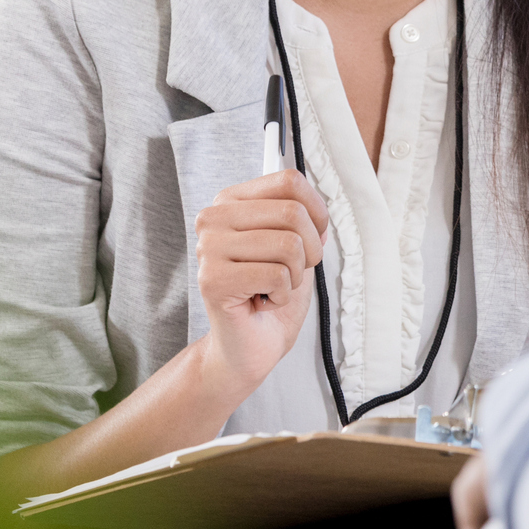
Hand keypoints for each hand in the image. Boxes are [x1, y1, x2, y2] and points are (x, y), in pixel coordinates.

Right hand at [195, 169, 329, 393]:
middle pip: (292, 212)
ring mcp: (208, 248)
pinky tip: (263, 302)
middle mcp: (213, 218)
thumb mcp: (296, 248)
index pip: (289, 181)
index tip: (313, 238)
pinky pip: (277, 275)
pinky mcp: (213, 280)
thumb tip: (319, 215)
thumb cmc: (270, 295)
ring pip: (289, 245)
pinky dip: (283, 295)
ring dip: (295, 276)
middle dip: (310, 250)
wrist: (248, 347)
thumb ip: (305, 222)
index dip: (316, 212)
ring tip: (274, 288)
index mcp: (231, 201)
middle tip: (293, 273)